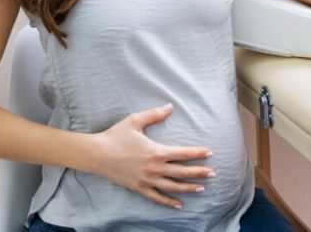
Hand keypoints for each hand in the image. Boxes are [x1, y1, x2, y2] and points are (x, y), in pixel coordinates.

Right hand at [89, 104, 214, 208]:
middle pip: (182, 172)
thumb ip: (155, 114)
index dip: (198, 153)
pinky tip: (179, 204)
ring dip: (189, 188)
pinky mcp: (138, 188)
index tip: (210, 153)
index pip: (183, 153)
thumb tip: (171, 106)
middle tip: (213, 173)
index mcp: (156, 151)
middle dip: (199, 173)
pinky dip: (169, 202)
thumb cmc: (115, 135)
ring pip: (173, 187)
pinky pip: (157, 198)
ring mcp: (147, 180)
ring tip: (202, 188)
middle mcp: (154, 168)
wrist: (96, 154)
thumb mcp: (135, 120)